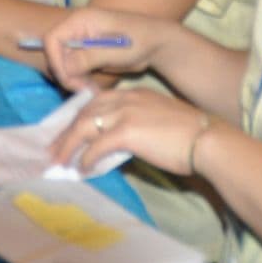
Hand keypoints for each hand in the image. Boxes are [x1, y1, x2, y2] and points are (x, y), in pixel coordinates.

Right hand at [40, 7, 163, 93]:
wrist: (156, 44)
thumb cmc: (139, 40)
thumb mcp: (114, 50)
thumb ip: (88, 57)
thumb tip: (65, 67)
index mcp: (79, 20)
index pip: (52, 39)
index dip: (55, 60)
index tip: (70, 79)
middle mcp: (76, 30)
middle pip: (56, 54)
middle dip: (66, 74)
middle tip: (83, 90)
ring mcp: (80, 43)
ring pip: (64, 65)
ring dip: (74, 81)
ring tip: (92, 91)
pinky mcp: (86, 55)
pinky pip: (74, 70)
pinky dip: (81, 82)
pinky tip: (94, 88)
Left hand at [51, 87, 216, 177]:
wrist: (207, 140)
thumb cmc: (190, 136)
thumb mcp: (159, 121)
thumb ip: (139, 124)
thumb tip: (121, 144)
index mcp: (133, 93)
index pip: (96, 102)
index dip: (80, 118)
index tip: (69, 132)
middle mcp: (125, 98)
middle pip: (85, 112)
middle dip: (67, 132)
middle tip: (54, 149)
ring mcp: (125, 112)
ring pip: (84, 126)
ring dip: (69, 145)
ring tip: (60, 161)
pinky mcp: (127, 131)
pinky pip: (97, 145)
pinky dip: (87, 157)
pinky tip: (83, 168)